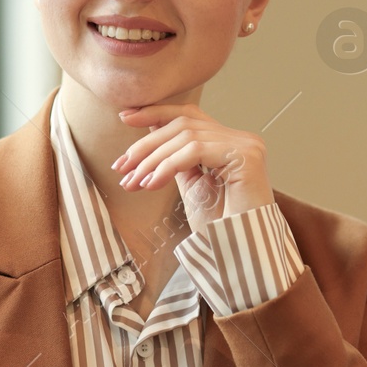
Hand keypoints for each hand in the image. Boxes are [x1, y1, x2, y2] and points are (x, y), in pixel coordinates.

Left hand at [111, 103, 272, 236]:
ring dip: (152, 159)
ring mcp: (246, 146)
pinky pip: (196, 151)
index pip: (189, 116)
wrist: (239, 254)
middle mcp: (241, 139)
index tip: (124, 118)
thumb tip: (151, 133)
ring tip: (133, 182)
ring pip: (186, 137)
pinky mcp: (246, 157)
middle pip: (184, 125)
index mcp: (228, 143)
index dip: (156, 113)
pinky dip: (168, 165)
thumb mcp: (191, 186)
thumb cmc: (218, 227)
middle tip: (120, 167)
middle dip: (146, 145)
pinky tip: (152, 183)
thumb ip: (176, 159)